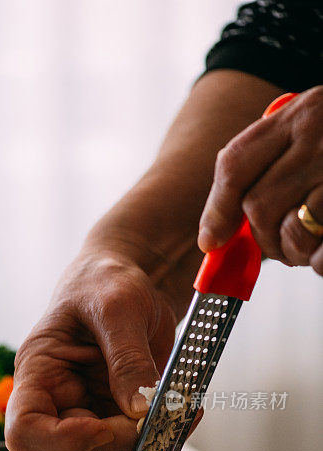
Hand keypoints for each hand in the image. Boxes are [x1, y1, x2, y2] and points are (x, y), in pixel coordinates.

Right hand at [5, 255, 176, 450]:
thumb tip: (140, 411)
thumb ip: (127, 359)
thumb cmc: (107, 281)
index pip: (25, 430)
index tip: (100, 426)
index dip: (60, 441)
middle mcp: (57, 400)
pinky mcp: (118, 414)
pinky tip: (183, 410)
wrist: (128, 279)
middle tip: (156, 414)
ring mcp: (88, 411)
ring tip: (177, 410)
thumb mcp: (118, 308)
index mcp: (38, 372)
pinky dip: (162, 435)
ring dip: (144, 443)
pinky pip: (135, 444)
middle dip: (118, 440)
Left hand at [198, 86, 322, 274]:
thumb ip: (271, 164)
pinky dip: (320, 263)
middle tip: (279, 245)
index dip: (216, 210)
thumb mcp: (311, 131)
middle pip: (258, 207)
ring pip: (291, 231)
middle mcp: (321, 135)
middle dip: (262, 238)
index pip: (235, 164)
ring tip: (309, 243)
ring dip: (294, 251)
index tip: (211, 241)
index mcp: (300, 115)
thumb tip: (218, 233)